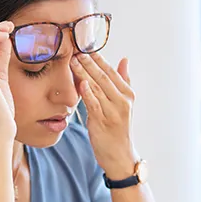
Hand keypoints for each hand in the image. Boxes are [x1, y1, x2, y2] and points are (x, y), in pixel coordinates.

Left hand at [71, 52, 139, 179]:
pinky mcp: (103, 122)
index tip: (85, 45)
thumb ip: (123, 81)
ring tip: (72, 60)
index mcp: (128, 94)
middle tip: (75, 48)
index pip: (111, 71)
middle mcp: (122, 101)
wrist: (121, 156)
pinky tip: (80, 82)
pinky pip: (93, 104)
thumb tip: (124, 59)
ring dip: (84, 73)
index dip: (98, 58)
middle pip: (103, 76)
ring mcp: (113, 112)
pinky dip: (87, 92)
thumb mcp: (124, 104)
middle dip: (89, 61)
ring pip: (97, 87)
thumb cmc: (118, 129)